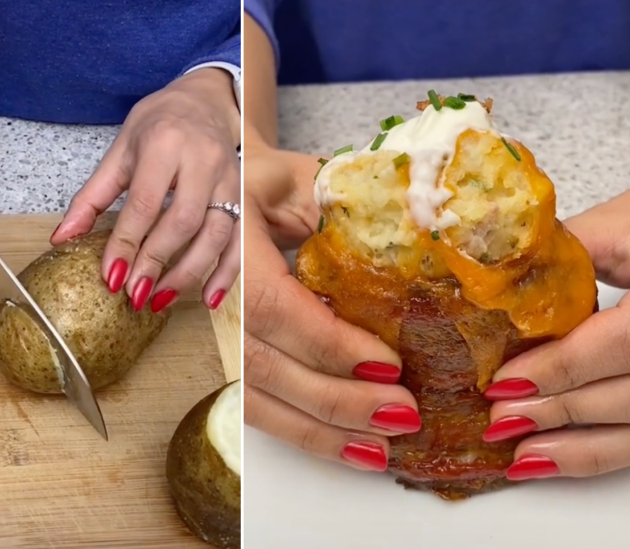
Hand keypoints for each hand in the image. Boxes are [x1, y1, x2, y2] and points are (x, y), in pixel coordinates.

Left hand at [52, 67, 240, 311]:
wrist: (204, 101)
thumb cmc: (159, 124)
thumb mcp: (119, 152)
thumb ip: (91, 197)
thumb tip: (62, 239)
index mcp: (164, 144)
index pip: (144, 203)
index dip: (127, 243)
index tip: (112, 276)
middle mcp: (201, 160)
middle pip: (182, 222)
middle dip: (156, 262)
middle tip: (134, 294)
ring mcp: (228, 178)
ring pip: (215, 234)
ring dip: (189, 273)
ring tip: (162, 300)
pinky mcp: (242, 194)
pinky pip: (240, 239)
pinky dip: (227, 272)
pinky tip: (210, 298)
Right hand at [243, 148, 418, 471]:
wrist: (225, 190)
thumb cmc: (270, 181)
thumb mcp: (307, 179)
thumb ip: (346, 211)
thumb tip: (414, 244)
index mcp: (233, 243)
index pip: (273, 306)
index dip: (328, 343)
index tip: (388, 366)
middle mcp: (215, 295)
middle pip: (265, 365)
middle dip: (335, 400)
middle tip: (400, 416)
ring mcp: (217, 331)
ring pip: (258, 397)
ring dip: (319, 431)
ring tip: (378, 450)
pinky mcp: (230, 354)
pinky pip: (258, 404)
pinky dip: (303, 433)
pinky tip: (347, 448)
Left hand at [483, 172, 629, 480]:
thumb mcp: (626, 218)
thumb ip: (562, 255)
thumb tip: (491, 291)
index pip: (628, 338)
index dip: (562, 367)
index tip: (503, 381)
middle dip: (565, 411)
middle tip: (501, 419)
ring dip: (585, 447)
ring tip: (523, 452)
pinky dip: (608, 449)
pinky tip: (561, 455)